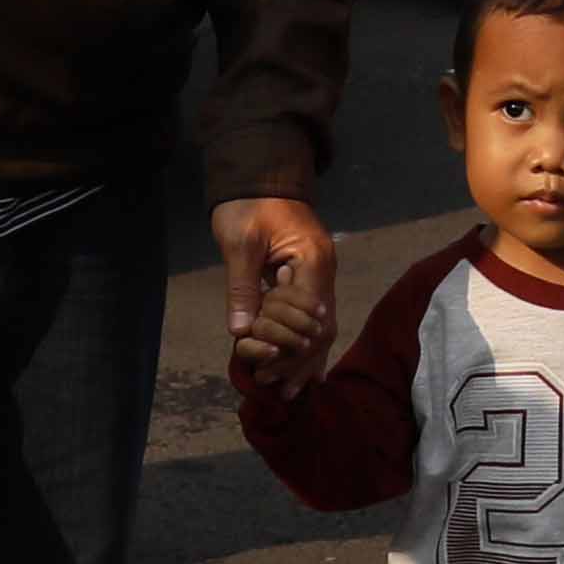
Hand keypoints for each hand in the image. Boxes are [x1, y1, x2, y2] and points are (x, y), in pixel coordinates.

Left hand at [212, 195, 334, 377]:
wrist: (260, 173)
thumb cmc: (248, 203)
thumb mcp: (240, 243)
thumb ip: (242, 287)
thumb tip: (240, 331)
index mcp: (312, 260)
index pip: (307, 313)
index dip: (286, 340)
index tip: (262, 360)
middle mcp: (324, 270)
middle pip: (321, 328)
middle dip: (298, 359)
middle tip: (272, 385)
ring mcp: (321, 274)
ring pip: (320, 327)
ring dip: (303, 358)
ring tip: (285, 390)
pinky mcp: (309, 277)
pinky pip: (312, 317)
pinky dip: (303, 342)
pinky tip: (297, 370)